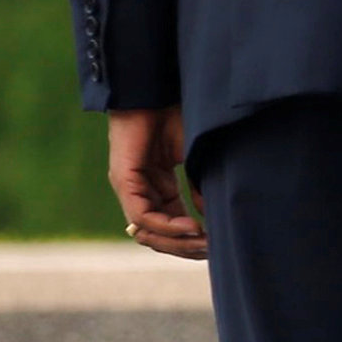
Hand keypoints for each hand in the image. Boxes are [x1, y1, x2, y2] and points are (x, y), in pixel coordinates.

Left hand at [108, 108, 206, 259]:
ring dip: (176, 241)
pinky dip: (167, 225)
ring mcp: (129, 188)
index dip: (192, 239)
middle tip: (211, 251)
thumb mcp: (194, 158)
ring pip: (148, 231)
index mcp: (155, 188)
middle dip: (185, 247)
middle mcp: (139, 192)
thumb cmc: (174, 115)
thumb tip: (211, 217)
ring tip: (203, 243)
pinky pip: (142, 215)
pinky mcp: (124, 180)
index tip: (217, 244)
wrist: (156, 89)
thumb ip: (199, 187)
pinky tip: (192, 227)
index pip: (171, 226)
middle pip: (158, 235)